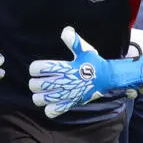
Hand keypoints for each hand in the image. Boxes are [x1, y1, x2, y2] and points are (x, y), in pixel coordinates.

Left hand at [28, 26, 142, 118]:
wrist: (107, 78)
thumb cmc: (94, 63)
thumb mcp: (85, 50)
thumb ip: (74, 41)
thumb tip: (66, 31)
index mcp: (65, 67)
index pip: (39, 68)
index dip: (35, 68)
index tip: (38, 69)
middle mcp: (64, 82)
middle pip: (36, 85)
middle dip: (34, 83)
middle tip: (39, 82)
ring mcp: (67, 95)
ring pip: (40, 100)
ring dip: (39, 97)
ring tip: (43, 94)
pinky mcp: (71, 104)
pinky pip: (52, 111)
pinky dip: (49, 109)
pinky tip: (52, 104)